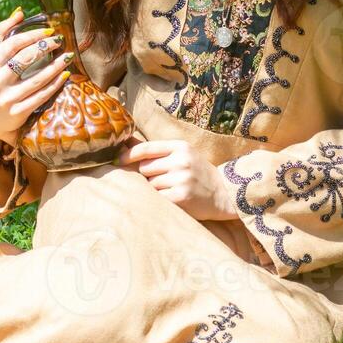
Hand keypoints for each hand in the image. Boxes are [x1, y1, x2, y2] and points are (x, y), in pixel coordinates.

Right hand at [0, 7, 73, 146]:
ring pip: (36, 78)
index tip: (49, 31)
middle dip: (45, 47)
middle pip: (24, 59)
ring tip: (68, 56)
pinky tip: (65, 75)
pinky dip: (55, 84)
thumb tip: (20, 12)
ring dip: (55, 66)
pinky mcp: (17, 113)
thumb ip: (2, 36)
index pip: (11, 45)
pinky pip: (41, 96)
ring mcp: (6, 99)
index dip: (32, 35)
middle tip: (60, 40)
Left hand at [116, 137, 238, 220]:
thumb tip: (126, 142)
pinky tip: (170, 199)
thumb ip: (156, 150)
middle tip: (161, 181)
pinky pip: (157, 198)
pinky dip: (159, 200)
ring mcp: (181, 179)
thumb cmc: (198, 173)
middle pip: (144, 168)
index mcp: (180, 147)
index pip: (146, 148)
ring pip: (149, 184)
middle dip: (147, 175)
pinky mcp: (181, 197)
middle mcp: (181, 160)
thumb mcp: (182, 154)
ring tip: (169, 190)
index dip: (129, 154)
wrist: (224, 193)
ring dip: (154, 189)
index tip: (119, 160)